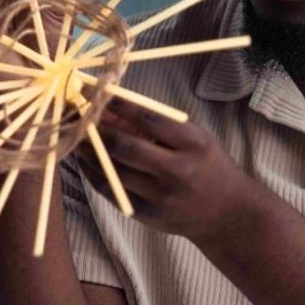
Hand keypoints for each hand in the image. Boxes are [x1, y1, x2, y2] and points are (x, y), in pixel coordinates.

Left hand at [76, 99, 268, 249]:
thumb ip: (156, 124)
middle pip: (123, 146)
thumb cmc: (208, 165)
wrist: (228, 213)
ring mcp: (161, 196)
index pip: (146, 118)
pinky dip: (93, 173)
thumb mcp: (193, 137)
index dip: (114, 102)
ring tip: (76, 135)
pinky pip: (110, 191)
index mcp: (193, 144)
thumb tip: (110, 106)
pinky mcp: (147, 215)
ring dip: (88, 150)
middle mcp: (177, 171)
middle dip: (94, 128)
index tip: (90, 89)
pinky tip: (85, 160)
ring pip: (111, 169)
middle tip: (77, 115)